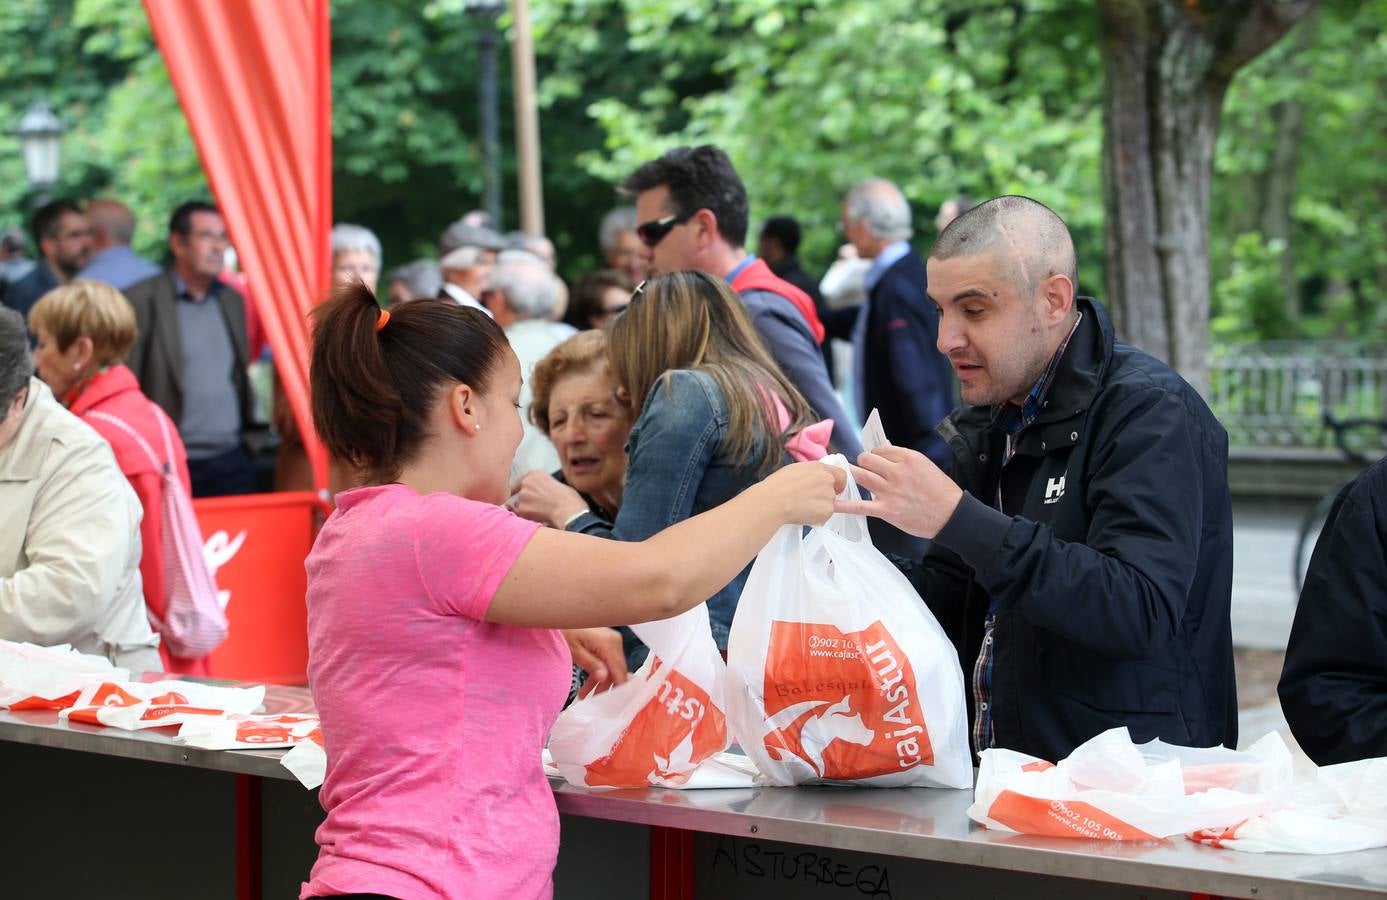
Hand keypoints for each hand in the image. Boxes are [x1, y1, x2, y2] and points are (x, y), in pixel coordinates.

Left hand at [507, 470, 587, 527]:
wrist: (567, 510)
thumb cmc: (567, 499)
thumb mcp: (555, 483)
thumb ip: (542, 485)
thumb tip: (540, 493)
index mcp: (535, 474)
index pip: (521, 481)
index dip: (524, 490)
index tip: (525, 495)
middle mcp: (526, 482)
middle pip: (518, 492)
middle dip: (525, 500)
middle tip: (537, 506)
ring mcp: (523, 495)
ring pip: (518, 504)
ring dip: (526, 509)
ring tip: (540, 512)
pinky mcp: (522, 508)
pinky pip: (519, 515)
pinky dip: (526, 517)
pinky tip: (538, 517)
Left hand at [562, 627, 628, 696]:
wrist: (558, 618)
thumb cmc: (564, 631)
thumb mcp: (575, 651)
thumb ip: (591, 664)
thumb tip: (604, 677)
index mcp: (609, 643)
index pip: (620, 670)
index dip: (620, 688)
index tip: (617, 703)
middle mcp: (613, 641)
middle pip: (617, 671)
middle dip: (607, 688)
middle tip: (597, 703)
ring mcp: (610, 641)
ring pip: (611, 668)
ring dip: (599, 683)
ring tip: (585, 696)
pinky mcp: (604, 643)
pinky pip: (606, 662)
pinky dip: (598, 673)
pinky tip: (587, 686)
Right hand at [761, 461, 846, 526]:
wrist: (773, 501)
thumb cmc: (777, 486)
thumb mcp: (794, 470)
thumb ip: (810, 474)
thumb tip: (813, 479)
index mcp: (819, 468)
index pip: (841, 474)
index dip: (838, 483)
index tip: (833, 488)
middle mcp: (827, 479)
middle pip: (834, 490)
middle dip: (826, 497)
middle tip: (811, 502)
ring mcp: (829, 495)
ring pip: (829, 504)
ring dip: (820, 508)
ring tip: (801, 508)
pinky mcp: (827, 510)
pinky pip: (825, 516)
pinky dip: (816, 518)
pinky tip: (802, 514)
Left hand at [834, 446, 962, 538]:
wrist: (951, 515)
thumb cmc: (941, 491)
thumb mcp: (925, 466)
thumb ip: (903, 458)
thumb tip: (884, 448)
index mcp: (908, 458)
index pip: (880, 449)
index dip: (874, 454)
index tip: (873, 459)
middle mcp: (897, 472)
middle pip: (867, 460)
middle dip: (863, 463)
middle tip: (862, 468)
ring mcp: (890, 491)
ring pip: (861, 476)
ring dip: (852, 475)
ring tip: (848, 477)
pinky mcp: (886, 510)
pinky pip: (860, 505)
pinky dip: (844, 505)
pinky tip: (832, 503)